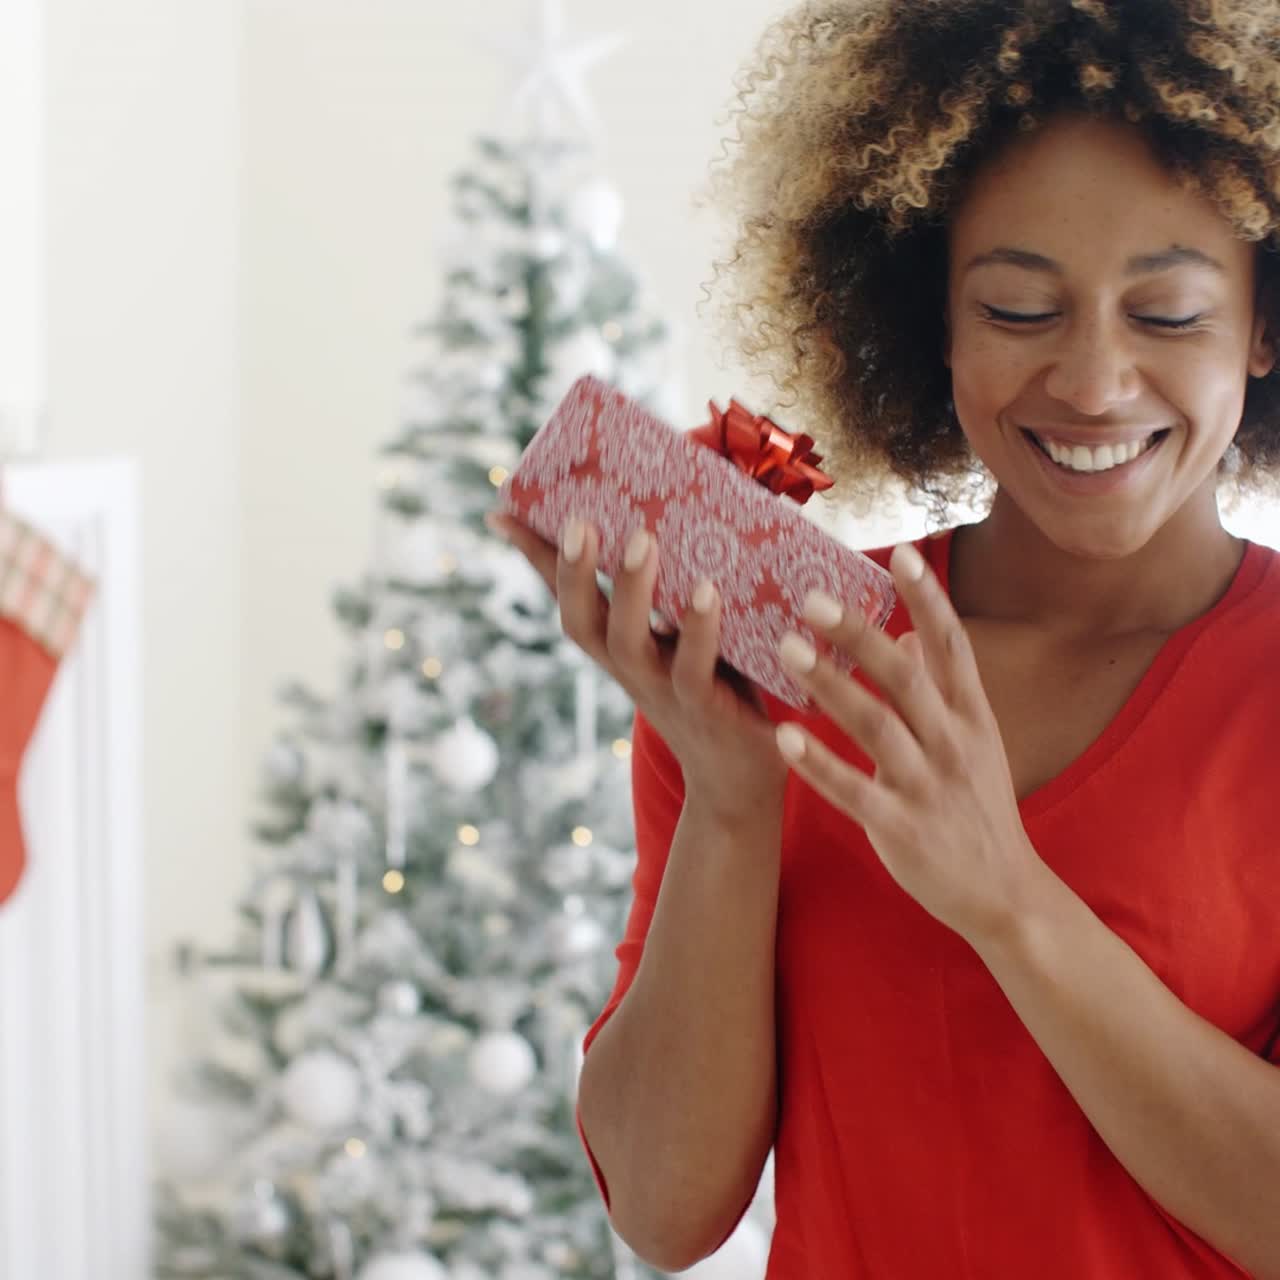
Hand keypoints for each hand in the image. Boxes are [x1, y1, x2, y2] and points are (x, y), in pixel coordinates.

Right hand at [486, 511, 789, 826]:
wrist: (737, 779)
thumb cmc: (713, 690)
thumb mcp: (681, 641)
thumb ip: (673, 596)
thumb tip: (674, 528)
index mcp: (616, 646)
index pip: (567, 598)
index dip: (536, 559)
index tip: (503, 512)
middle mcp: (628, 666)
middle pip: (583, 622)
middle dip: (575, 572)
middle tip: (580, 520)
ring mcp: (663, 688)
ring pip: (630, 642)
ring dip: (631, 591)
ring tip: (643, 540)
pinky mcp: (705, 707)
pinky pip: (695, 669)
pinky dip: (700, 631)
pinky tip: (709, 590)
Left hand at [773, 541, 1043, 945]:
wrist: (1005, 895)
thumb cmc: (979, 807)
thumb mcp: (975, 742)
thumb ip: (942, 688)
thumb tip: (907, 635)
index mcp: (973, 717)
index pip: (953, 646)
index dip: (929, 599)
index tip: (902, 552)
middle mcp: (954, 744)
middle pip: (906, 677)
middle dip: (860, 634)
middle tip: (812, 597)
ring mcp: (927, 787)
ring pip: (876, 726)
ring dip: (830, 685)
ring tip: (786, 649)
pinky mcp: (900, 829)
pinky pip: (852, 791)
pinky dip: (817, 763)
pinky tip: (782, 736)